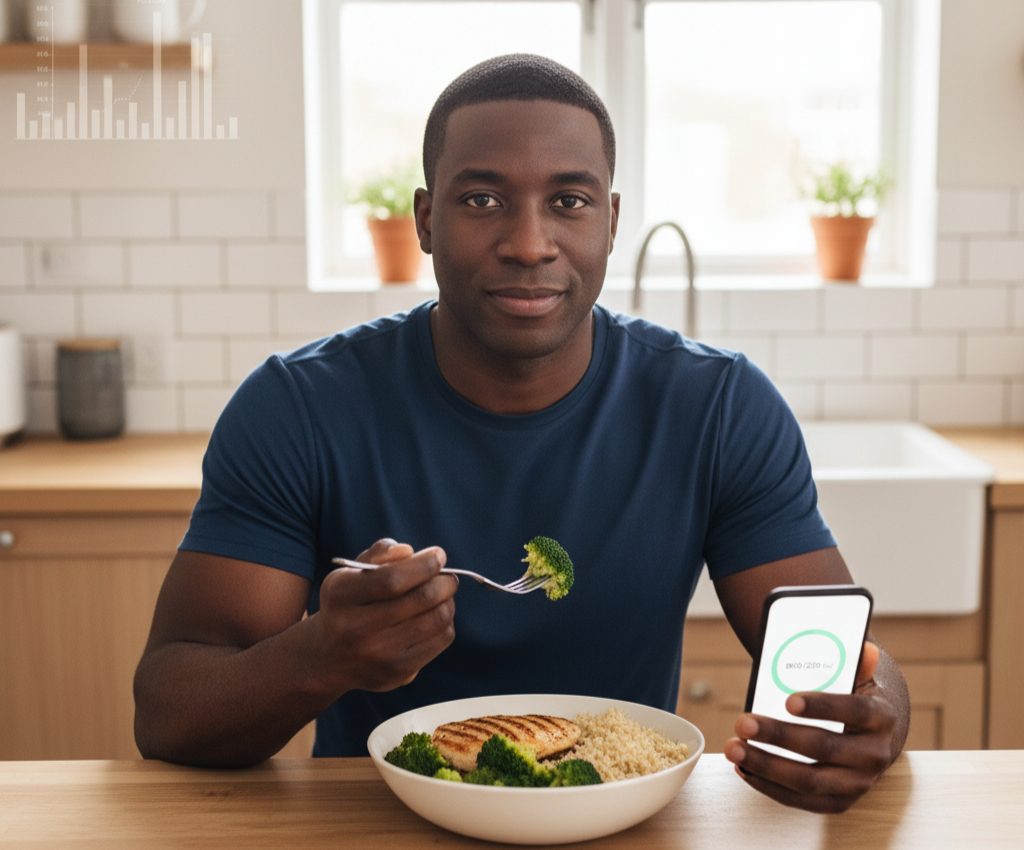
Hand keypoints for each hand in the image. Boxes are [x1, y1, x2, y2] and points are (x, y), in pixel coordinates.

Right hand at [314, 538, 456, 692]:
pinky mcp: (398, 673)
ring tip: (442, 595)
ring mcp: (377, 655)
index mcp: (340, 594)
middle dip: (444, 582)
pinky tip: (434, 616)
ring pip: (436, 620)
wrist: (329, 657)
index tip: (438, 555)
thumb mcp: (352, 573)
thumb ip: (379, 554)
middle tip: (447, 577)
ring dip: (447, 601)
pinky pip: (440, 640)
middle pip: (421, 599)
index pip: (393, 579)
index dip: (424, 565)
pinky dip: (446, 622)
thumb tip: (407, 551)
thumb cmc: (348, 603)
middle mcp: (355, 628)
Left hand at [724, 641, 898, 812]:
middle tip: (742, 722)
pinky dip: (768, 785)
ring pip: (809, 780)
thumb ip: (854, 664)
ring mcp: (858, 784)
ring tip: (733, 747)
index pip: (855, 710)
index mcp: (881, 718)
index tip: (788, 700)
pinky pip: (800, 800)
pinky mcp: (838, 803)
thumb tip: (864, 650)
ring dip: (765, 764)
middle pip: (824, 747)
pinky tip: (743, 767)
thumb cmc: (851, 701)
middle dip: (778, 735)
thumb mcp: (856, 679)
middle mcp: (874, 755)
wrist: (869, 737)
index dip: (823, 706)